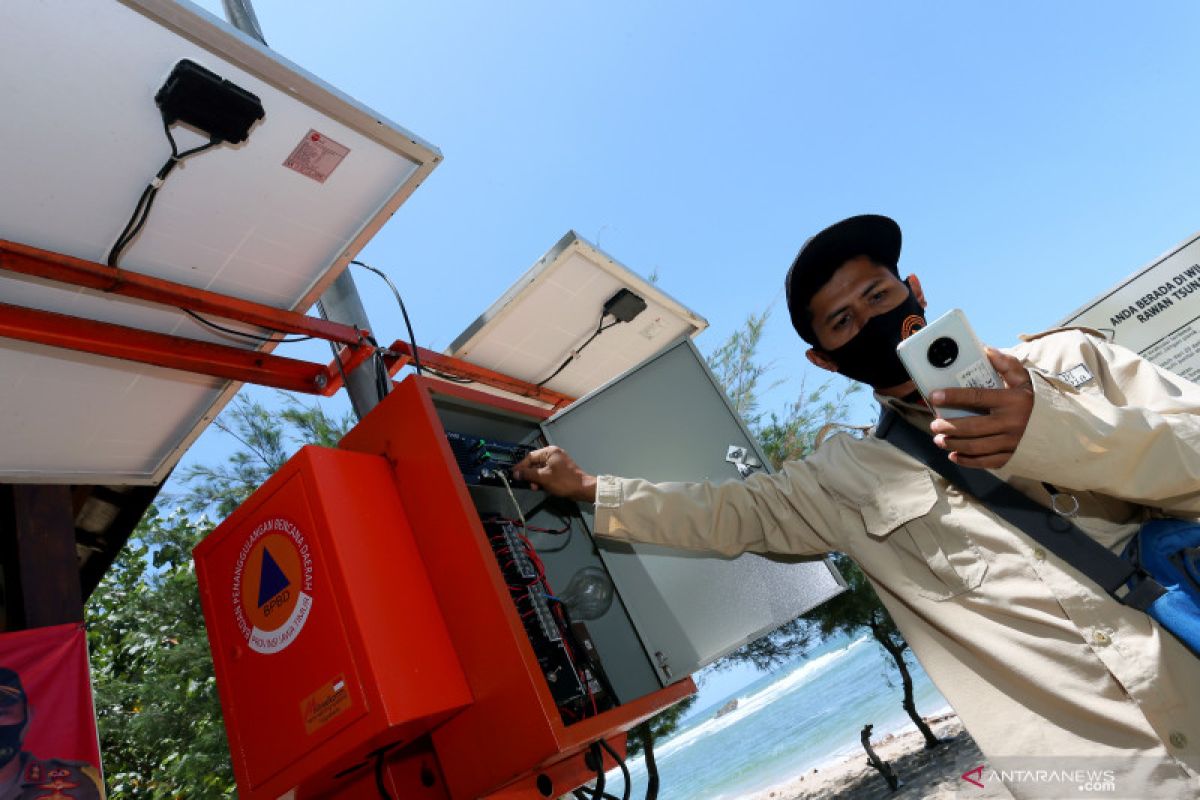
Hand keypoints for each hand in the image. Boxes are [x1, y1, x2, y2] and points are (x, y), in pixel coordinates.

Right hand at [512, 446, 597, 501]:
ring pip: (540, 470)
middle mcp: (553, 455)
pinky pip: (546, 474)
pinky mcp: (559, 471)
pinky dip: (542, 480)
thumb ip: (528, 474)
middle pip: (534, 463)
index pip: (530, 456)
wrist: (582, 489)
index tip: (513, 474)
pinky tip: (541, 487)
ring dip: (536, 479)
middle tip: (527, 484)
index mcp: (550, 452)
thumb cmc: (563, 481)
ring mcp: (556, 463)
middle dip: (530, 475)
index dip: (521, 466)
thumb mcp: (543, 477)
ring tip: (535, 487)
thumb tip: (515, 473)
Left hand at [927, 348, 1034, 468]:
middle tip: (934, 424)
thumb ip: (1006, 365)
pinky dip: (968, 460)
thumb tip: (986, 349)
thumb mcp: (1025, 380)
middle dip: (949, 426)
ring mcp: (1012, 443)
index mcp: (1012, 401)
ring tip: (939, 439)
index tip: (934, 396)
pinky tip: (954, 455)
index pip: (977, 397)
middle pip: (972, 427)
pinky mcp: (1013, 457)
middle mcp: (1011, 423)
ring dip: (954, 444)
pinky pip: (986, 461)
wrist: (1064, 430)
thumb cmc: (1037, 401)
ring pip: (976, 446)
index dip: (953, 397)